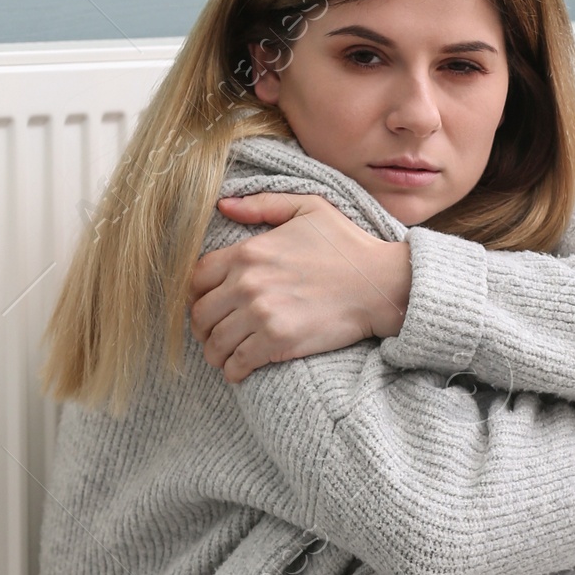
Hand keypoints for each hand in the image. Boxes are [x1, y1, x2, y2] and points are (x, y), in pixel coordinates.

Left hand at [189, 192, 411, 381]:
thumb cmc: (346, 244)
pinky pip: (237, 363)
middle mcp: (247, 283)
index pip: (197, 277)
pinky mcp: (277, 341)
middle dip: (201, 327)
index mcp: (248, 252)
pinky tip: (237, 370)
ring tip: (222, 355)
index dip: (195, 293)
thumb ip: (261, 204)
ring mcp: (260, 314)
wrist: (379, 283)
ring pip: (214, 342)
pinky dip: (232, 370)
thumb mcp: (307, 207)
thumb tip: (222, 206)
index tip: (205, 303)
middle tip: (211, 334)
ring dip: (213, 352)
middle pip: (200, 313)